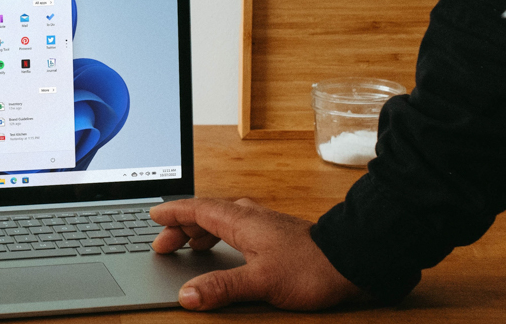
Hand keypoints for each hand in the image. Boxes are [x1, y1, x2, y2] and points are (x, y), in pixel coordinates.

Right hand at [149, 197, 362, 310]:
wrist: (351, 260)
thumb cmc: (310, 269)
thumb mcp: (261, 283)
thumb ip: (222, 287)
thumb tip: (187, 295)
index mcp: (242, 221)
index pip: (198, 209)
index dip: (173, 214)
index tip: (154, 217)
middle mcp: (251, 217)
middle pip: (207, 214)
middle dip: (182, 227)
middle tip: (164, 246)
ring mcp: (265, 224)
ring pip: (223, 220)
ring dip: (201, 231)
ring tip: (188, 248)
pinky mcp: (276, 235)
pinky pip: (238, 228)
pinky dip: (221, 236)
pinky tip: (225, 252)